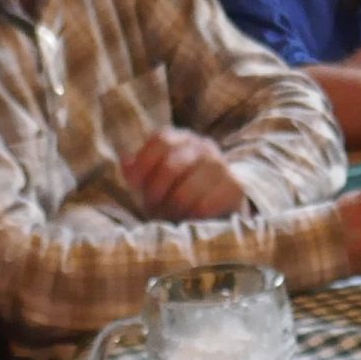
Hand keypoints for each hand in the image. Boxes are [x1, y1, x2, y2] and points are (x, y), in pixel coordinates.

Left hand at [120, 127, 246, 219]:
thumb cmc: (179, 193)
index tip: (135, 186)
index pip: (161, 140)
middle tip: (152, 210)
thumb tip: (125, 163)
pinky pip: (205, 206)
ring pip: (186, 190)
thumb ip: (137, 172)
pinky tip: (188, 221)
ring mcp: (221, 165)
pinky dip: (191, 217)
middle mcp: (203, 146)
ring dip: (172, 209)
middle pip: (171, 165)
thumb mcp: (153, 181)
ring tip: (169, 218)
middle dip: (156, 193)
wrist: (219, 209)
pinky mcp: (234, 187)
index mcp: (182, 138)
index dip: (144, 164)